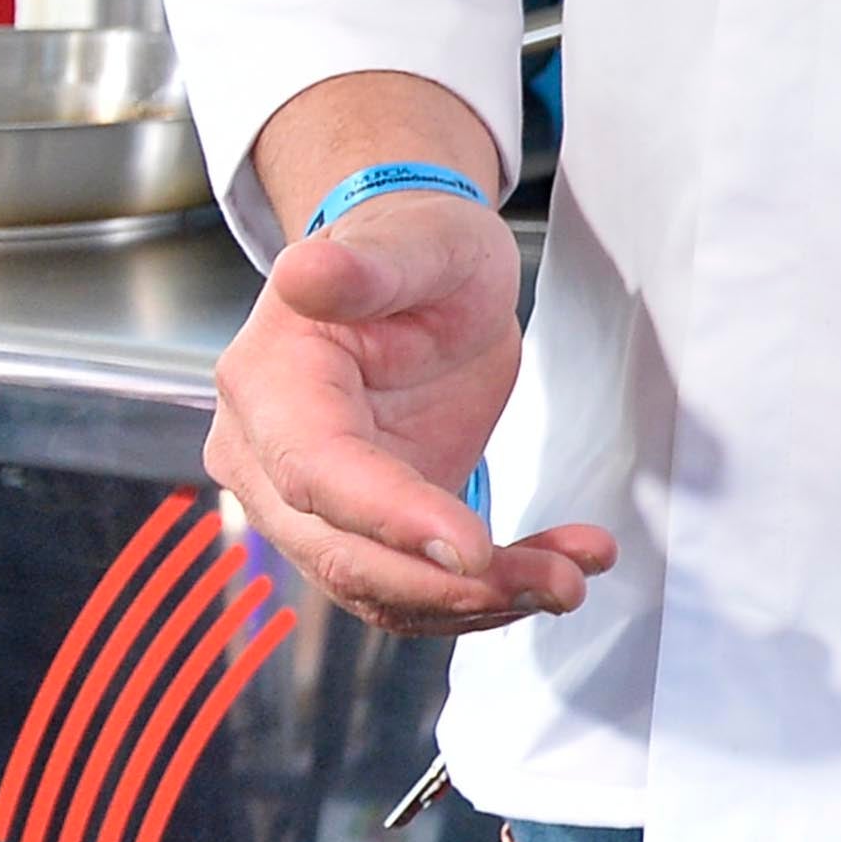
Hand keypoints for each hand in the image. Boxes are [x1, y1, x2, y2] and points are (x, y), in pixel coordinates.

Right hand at [206, 71, 614, 639]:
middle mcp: (268, 458)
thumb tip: (306, 272)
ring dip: (479, 601)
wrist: (417, 275)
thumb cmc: (414, 249)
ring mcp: (309, 503)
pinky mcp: (364, 528)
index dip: (392, 517)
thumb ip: (365, 267)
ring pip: (381, 586)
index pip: (319, 471)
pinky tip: (559, 569)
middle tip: (558, 581)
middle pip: (343, 553)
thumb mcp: (415, 241)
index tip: (475, 547)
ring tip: (572, 579)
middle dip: (450, 582)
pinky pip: (414, 582)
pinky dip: (486, 591)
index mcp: (268, 383)